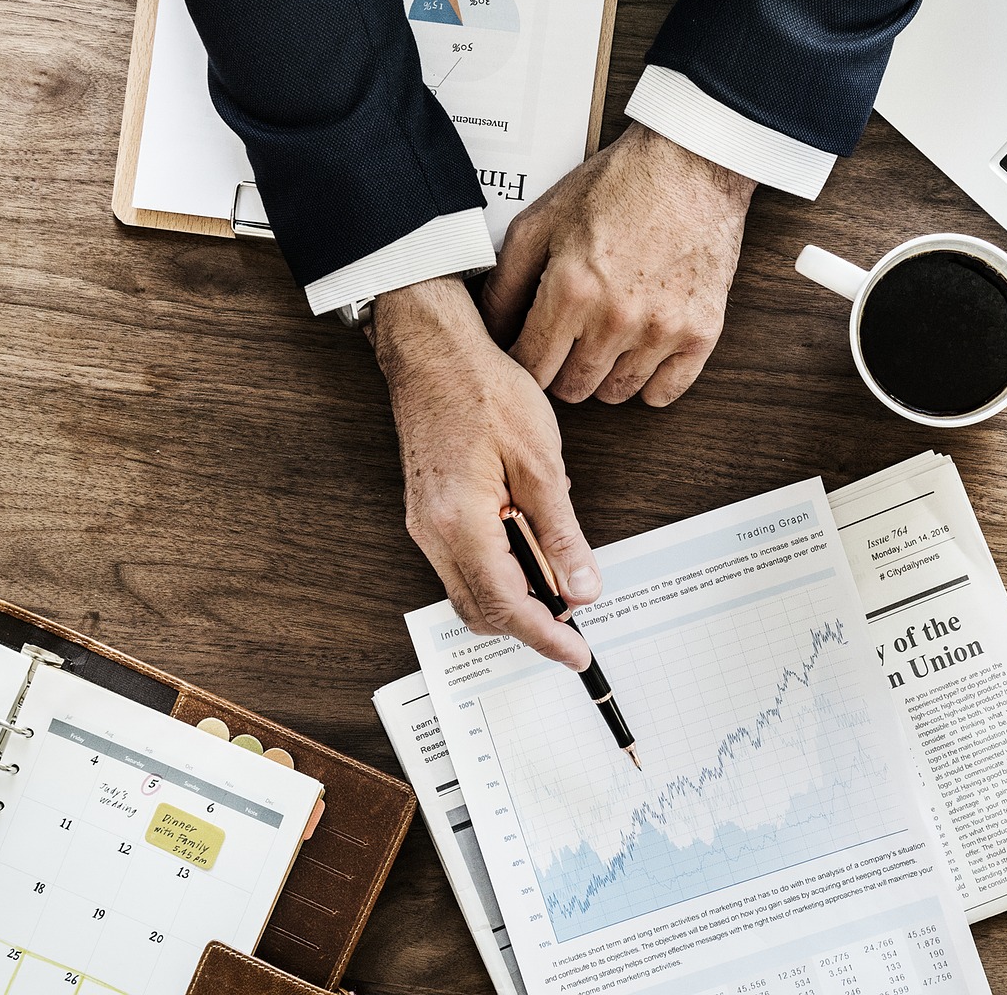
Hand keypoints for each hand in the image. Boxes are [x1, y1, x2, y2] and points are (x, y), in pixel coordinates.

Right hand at [369, 276, 599, 666]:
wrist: (435, 353)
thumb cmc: (484, 391)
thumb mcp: (541, 463)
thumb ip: (561, 533)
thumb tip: (581, 587)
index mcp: (458, 523)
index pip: (505, 605)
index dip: (545, 637)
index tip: (576, 654)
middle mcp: (432, 533)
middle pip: (481, 611)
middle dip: (530, 625)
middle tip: (576, 618)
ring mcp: (425, 525)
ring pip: (470, 591)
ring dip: (516, 597)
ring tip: (560, 578)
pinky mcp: (429, 514)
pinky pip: (464, 564)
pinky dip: (501, 570)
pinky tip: (532, 544)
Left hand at [481, 123, 754, 405]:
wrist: (692, 164)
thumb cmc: (618, 186)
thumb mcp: (542, 221)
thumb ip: (507, 281)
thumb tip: (490, 329)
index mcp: (570, 290)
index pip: (531, 367)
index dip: (523, 363)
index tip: (530, 351)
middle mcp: (615, 318)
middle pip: (571, 389)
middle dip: (560, 371)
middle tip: (567, 343)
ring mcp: (662, 329)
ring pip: (615, 394)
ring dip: (603, 376)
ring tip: (605, 341)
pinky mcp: (701, 332)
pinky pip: (664, 393)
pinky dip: (648, 382)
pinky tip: (640, 353)